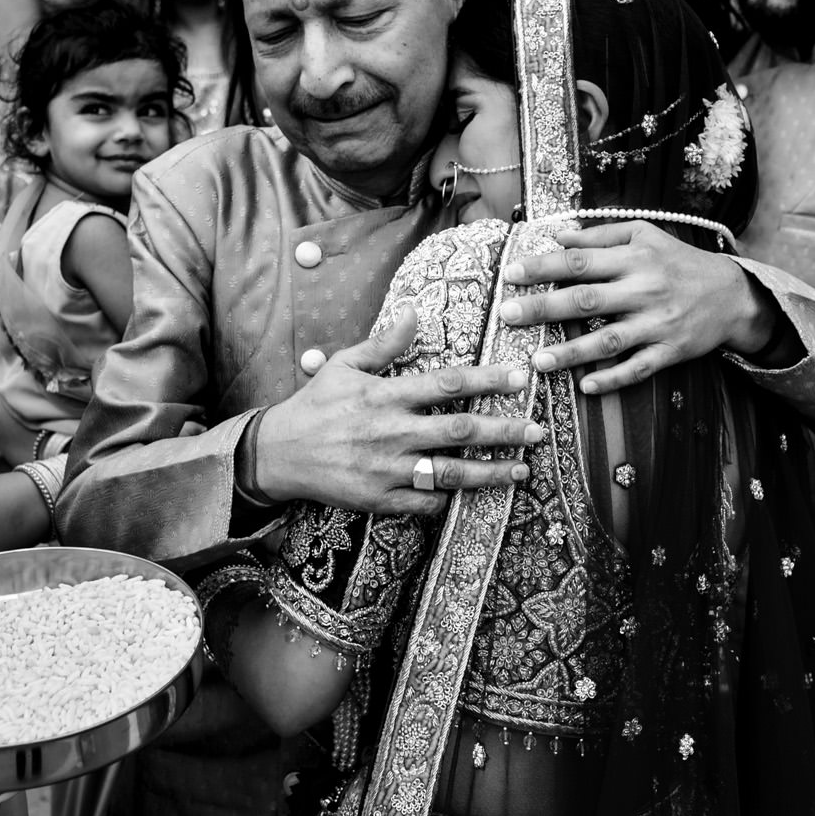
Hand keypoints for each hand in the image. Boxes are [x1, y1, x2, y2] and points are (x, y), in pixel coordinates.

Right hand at [248, 303, 540, 514]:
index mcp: (385, 395)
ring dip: (491, 472)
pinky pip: (425, 503)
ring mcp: (387, 469)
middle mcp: (391, 432)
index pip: (447, 384)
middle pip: (460, 429)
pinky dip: (450, 499)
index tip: (520, 377)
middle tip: (537, 430)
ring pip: (450, 472)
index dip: (487, 379)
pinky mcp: (380, 499)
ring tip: (522, 469)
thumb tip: (413, 312)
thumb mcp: (343, 365)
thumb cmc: (315, 405)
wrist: (278, 454)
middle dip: (504, 430)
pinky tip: (474, 495)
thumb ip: (383, 344)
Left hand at [498, 222, 795, 395]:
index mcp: (635, 258)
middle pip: (586, 300)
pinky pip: (638, 369)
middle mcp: (644, 290)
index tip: (511, 272)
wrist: (732, 294)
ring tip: (537, 361)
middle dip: (543, 308)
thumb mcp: (644, 235)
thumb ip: (599, 236)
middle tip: (507, 314)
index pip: (580, 261)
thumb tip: (556, 234)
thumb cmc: (679, 260)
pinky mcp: (670, 352)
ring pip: (608, 341)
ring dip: (571, 352)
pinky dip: (612, 379)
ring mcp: (657, 324)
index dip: (543, 266)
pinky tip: (585, 385)